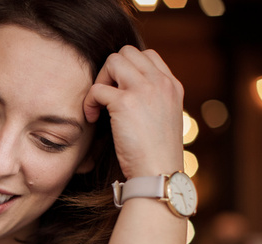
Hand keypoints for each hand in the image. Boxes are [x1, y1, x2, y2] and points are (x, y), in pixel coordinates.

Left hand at [83, 46, 184, 179]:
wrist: (158, 173)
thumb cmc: (155, 154)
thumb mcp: (162, 118)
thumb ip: (150, 100)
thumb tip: (123, 92)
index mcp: (172, 85)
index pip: (147, 55)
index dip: (127, 69)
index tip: (119, 92)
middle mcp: (161, 83)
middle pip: (127, 52)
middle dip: (110, 71)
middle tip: (105, 97)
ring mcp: (144, 90)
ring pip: (113, 60)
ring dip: (99, 80)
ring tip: (98, 105)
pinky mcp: (125, 103)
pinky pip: (97, 88)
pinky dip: (89, 101)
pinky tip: (92, 118)